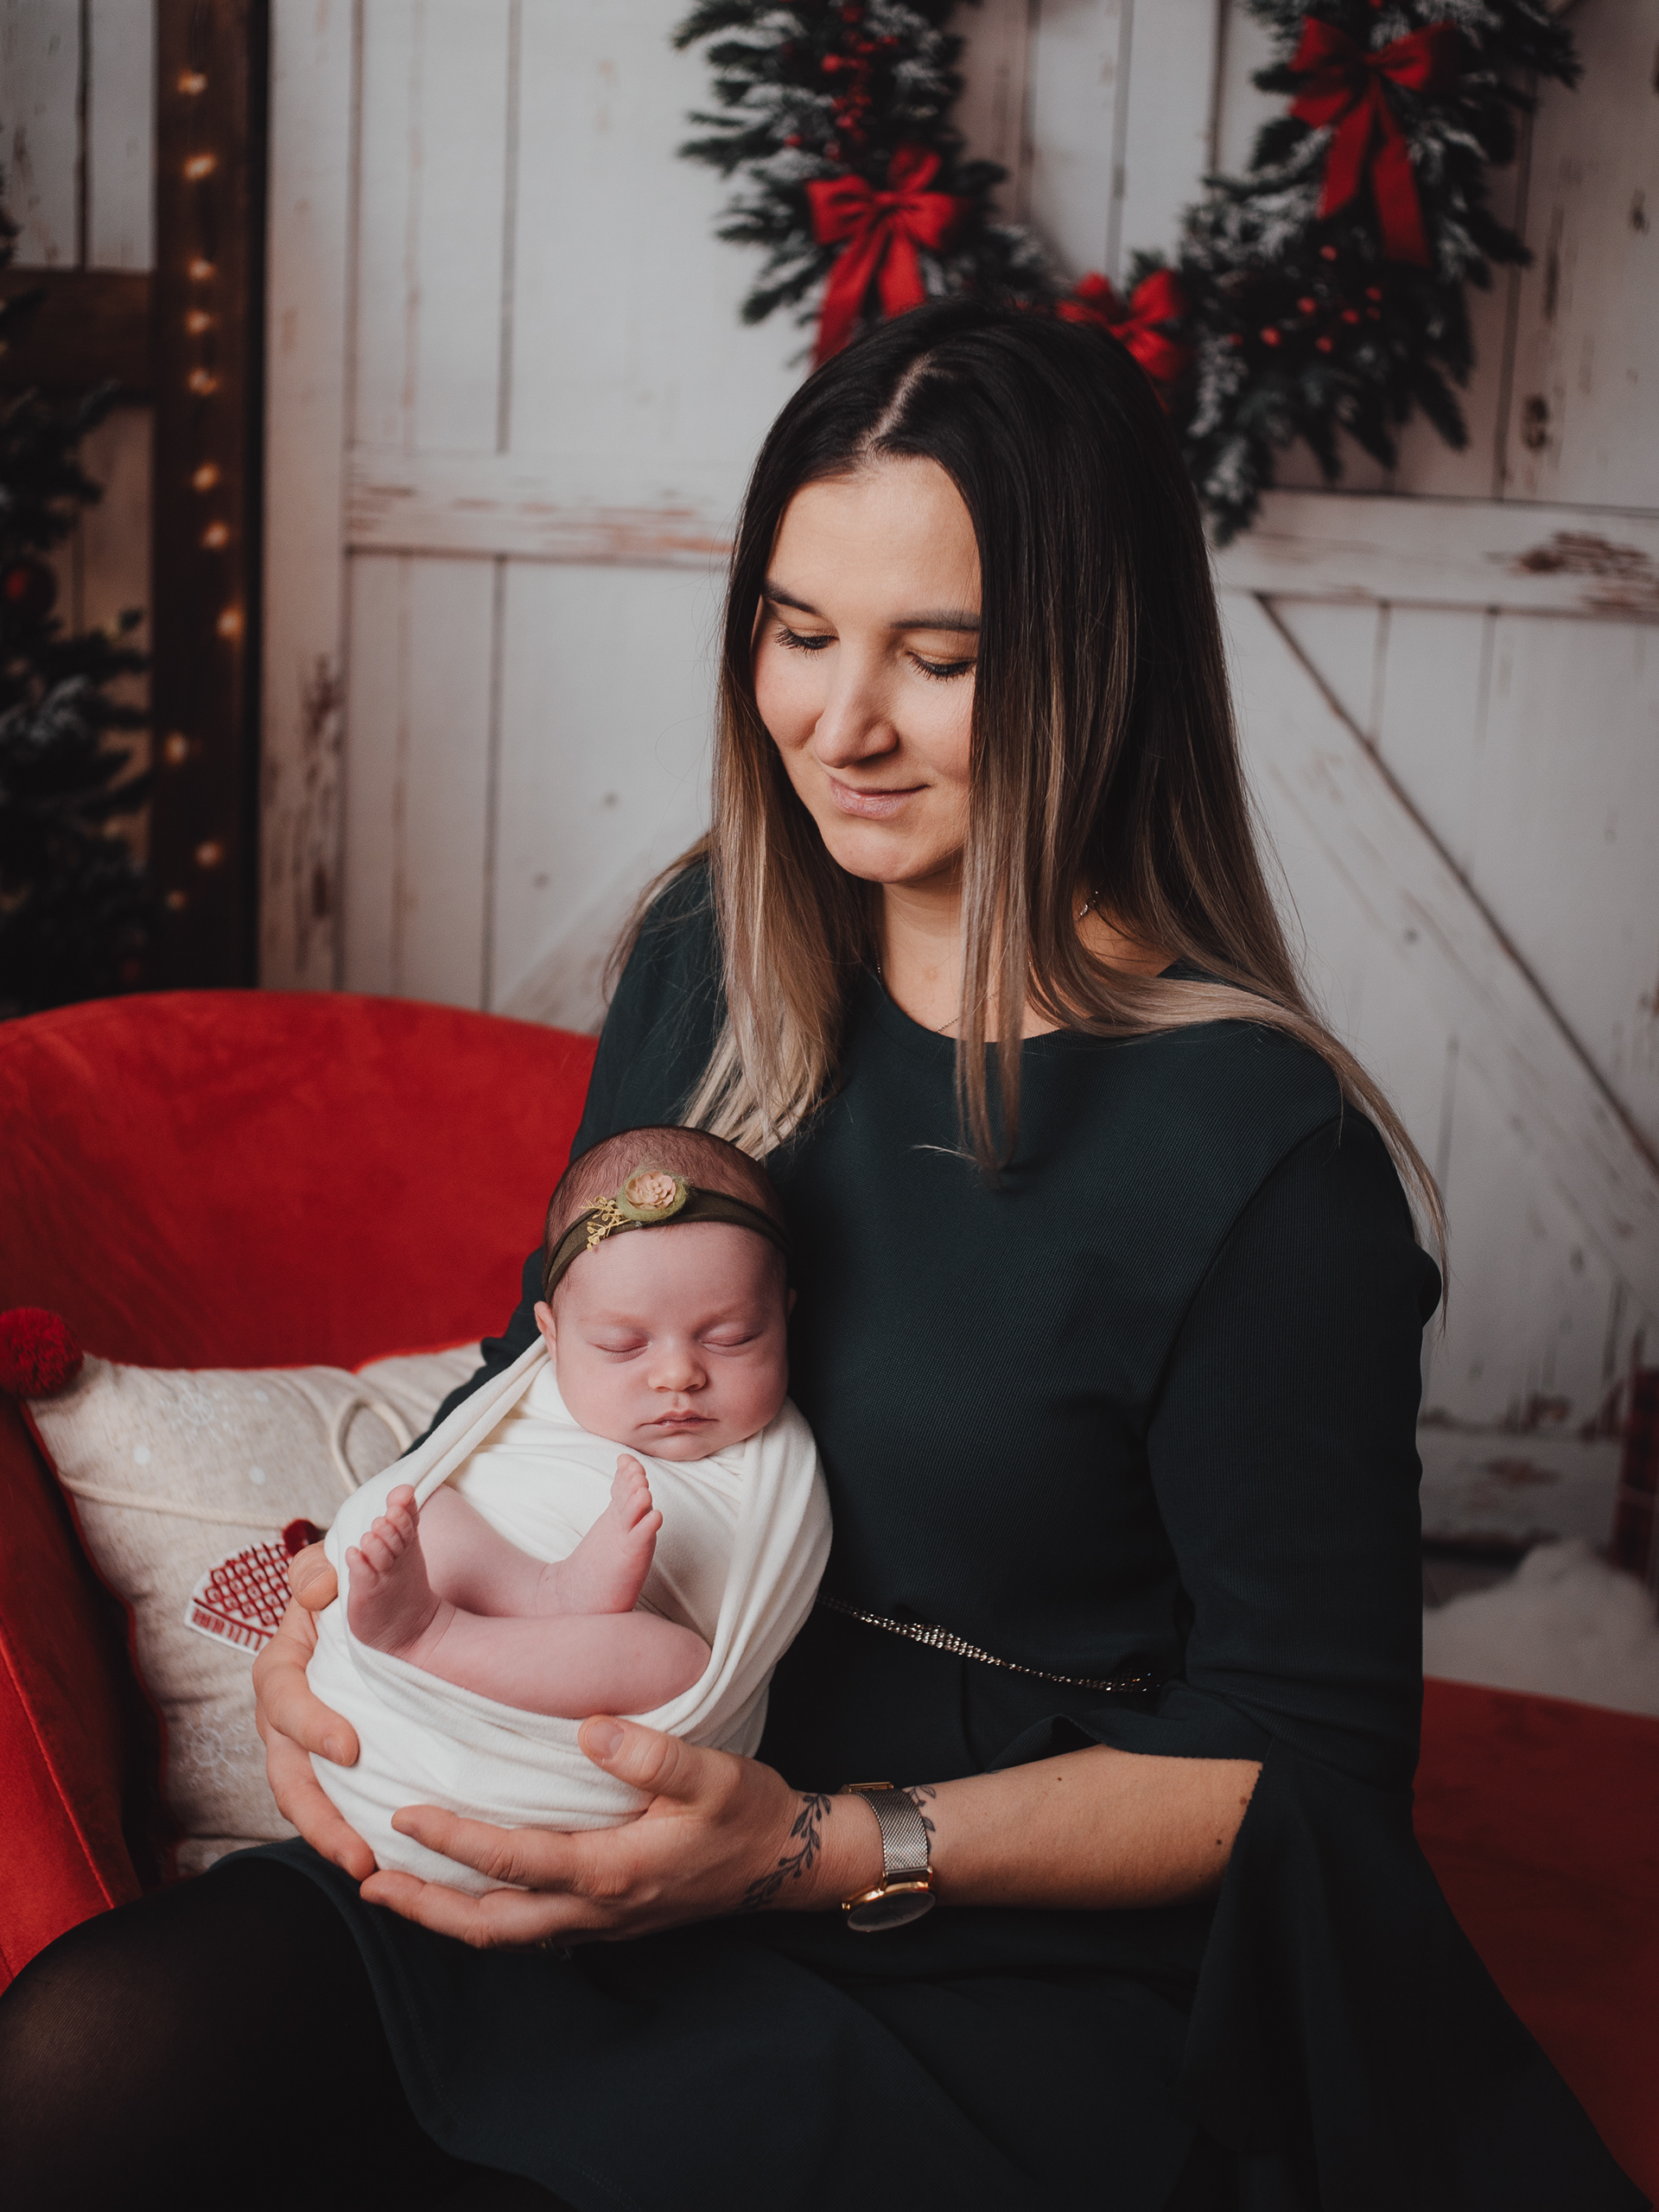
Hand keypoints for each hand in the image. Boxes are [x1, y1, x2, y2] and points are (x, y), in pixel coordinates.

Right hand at [250, 1543, 375, 1880]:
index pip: (283, 1698)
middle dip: (318, 1819)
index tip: (349, 1749)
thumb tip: (320, 1591)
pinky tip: (387, 1858)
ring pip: (306, 1803)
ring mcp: (302, 1750)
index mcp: (281, 1668)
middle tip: (358, 1852)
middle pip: (287, 1776)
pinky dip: (353, 1831)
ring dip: (333, 1840)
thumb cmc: (342, 1592)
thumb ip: (317, 1571)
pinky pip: (334, 1804)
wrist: (357, 1614)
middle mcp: (282, 1719)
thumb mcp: (328, 1570)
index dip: (310, 1725)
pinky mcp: (329, 1769)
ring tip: (370, 1870)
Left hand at [358, 1716, 881, 1949]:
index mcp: (610, 1871)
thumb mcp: (711, 1772)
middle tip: (365, 1879)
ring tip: (394, 1889)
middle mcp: (594, 1910)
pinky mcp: (606, 1919)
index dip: (454, 1840)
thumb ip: (649, 1752)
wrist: (786, 1863)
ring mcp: (599, 1923)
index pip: (512, 1861)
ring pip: (504, 1934)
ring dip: (445, 1915)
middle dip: (423, 1905)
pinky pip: (528, 1928)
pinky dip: (484, 1914)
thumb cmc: (747, 1813)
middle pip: (488, 1923)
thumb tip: (587, 1729)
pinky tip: (466, 1891)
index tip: (405, 1813)